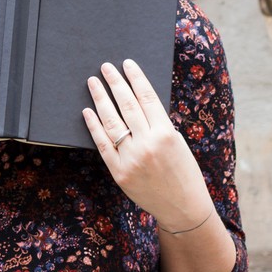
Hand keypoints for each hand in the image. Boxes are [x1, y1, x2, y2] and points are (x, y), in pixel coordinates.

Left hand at [81, 58, 210, 231]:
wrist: (182, 207)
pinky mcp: (119, 173)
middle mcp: (147, 144)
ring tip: (93, 83)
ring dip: (100, 99)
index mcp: (166, 134)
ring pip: (111, 122)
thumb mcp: (178, 143)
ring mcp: (131, 159)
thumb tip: (137, 102)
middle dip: (114, 83)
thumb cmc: (183, 172)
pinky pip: (102, 145)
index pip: (147, 97)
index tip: (127, 63)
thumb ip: (158, 124)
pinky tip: (87, 111)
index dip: (136, 78)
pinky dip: (93, 126)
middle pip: (127, 105)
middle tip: (105, 67)